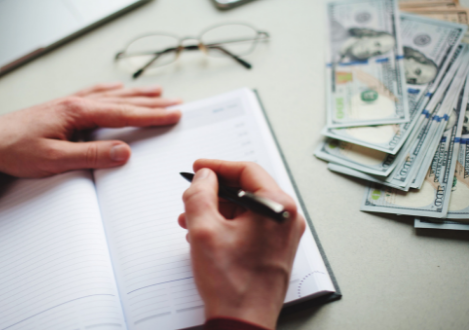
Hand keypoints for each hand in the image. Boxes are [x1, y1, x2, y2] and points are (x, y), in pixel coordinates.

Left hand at [0, 83, 180, 176]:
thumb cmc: (13, 150)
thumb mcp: (54, 159)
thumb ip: (91, 155)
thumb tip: (123, 152)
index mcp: (78, 113)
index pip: (124, 113)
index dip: (152, 115)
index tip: (174, 114)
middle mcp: (77, 103)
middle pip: (123, 100)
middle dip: (152, 102)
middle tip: (175, 102)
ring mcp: (70, 104)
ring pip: (111, 94)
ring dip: (136, 94)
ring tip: (157, 92)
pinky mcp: (63, 108)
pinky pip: (95, 94)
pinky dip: (112, 91)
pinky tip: (117, 89)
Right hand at [179, 159, 304, 328]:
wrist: (244, 323)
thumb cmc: (231, 284)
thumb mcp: (204, 230)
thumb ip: (200, 194)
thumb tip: (205, 176)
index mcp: (277, 207)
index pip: (247, 171)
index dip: (218, 166)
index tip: (199, 167)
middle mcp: (287, 218)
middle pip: (247, 189)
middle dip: (215, 192)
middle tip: (193, 195)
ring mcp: (283, 234)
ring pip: (247, 208)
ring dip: (218, 210)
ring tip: (192, 220)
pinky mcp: (276, 248)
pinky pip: (251, 225)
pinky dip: (228, 224)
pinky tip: (206, 234)